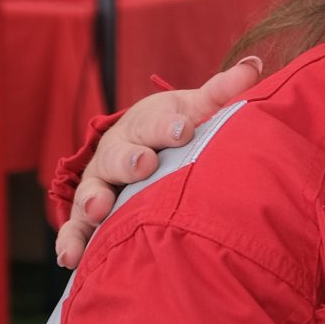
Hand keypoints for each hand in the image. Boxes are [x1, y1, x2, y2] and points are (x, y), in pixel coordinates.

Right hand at [56, 57, 263, 268]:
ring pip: (92, 190)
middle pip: (120, 154)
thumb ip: (221, 93)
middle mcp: (117, 150)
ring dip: (93, 200)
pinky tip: (70, 258)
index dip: (166, 125)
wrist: (139, 146)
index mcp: (145, 124)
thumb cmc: (172, 128)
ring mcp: (100, 182)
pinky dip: (72, 241)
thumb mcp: (192, 109)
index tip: (183, 128)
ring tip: (98, 210)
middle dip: (130, 159)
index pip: (154, 121)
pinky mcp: (88, 213)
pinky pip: (76, 228)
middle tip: (143, 164)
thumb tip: (254, 65)